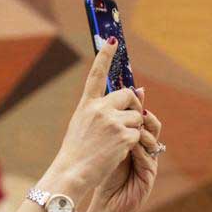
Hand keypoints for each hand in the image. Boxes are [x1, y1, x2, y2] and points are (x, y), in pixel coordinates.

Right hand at [49, 36, 144, 193]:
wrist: (72, 172)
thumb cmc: (77, 151)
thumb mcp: (84, 125)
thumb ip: (104, 109)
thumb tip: (137, 90)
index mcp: (87, 105)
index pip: (97, 74)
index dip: (105, 55)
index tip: (113, 39)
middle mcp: (100, 108)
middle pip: (128, 95)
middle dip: (132, 106)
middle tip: (126, 120)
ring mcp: (112, 121)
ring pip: (136, 117)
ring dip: (132, 129)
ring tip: (114, 144)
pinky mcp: (124, 135)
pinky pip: (138, 133)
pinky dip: (133, 143)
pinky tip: (118, 152)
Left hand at [94, 86, 162, 211]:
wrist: (106, 204)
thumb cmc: (103, 173)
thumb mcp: (104, 145)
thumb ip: (108, 126)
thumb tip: (104, 98)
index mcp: (134, 138)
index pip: (141, 115)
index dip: (138, 104)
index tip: (130, 93)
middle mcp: (144, 148)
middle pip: (152, 124)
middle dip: (143, 115)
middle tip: (133, 109)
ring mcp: (149, 161)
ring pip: (153, 140)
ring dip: (143, 132)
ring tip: (133, 126)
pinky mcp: (149, 175)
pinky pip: (149, 159)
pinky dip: (140, 150)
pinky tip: (131, 146)